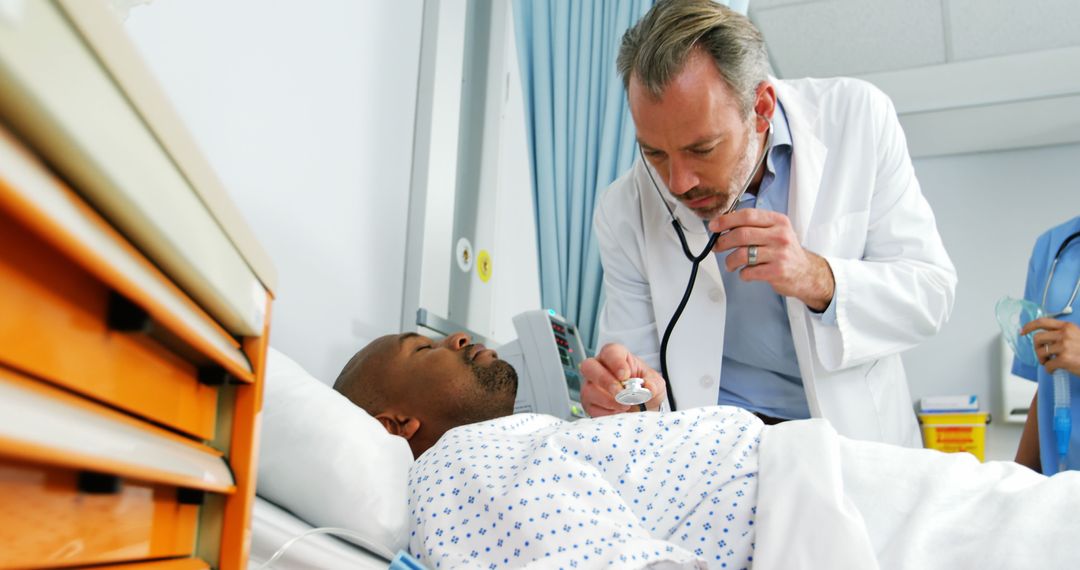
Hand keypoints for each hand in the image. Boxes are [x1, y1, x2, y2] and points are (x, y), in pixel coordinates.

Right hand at [580, 343, 666, 416]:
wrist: (643, 406)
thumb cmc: (644, 388)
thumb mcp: (656, 383)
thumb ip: (653, 384)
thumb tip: (648, 387)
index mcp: (615, 356)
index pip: (610, 352)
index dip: (616, 362)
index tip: (625, 375)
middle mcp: (599, 368)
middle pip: (588, 366)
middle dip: (605, 380)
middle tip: (620, 392)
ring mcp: (591, 386)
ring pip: (588, 390)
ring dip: (608, 400)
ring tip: (625, 405)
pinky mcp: (590, 403)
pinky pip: (591, 408)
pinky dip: (606, 412)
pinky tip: (618, 411)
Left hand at [708, 209, 833, 310]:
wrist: (807, 273)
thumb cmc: (785, 251)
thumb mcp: (777, 231)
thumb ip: (755, 225)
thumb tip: (724, 224)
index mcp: (778, 221)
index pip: (747, 215)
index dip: (726, 220)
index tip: (714, 225)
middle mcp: (780, 235)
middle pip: (742, 234)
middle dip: (723, 241)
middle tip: (717, 247)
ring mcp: (779, 254)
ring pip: (742, 254)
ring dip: (730, 260)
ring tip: (730, 264)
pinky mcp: (777, 272)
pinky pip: (748, 271)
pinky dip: (742, 273)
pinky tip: (746, 272)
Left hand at [1022, 318, 1079, 375]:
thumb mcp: (1077, 336)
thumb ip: (1063, 334)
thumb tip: (1045, 339)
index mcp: (1067, 326)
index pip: (1042, 321)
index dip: (1029, 326)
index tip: (1022, 332)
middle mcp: (1065, 334)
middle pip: (1037, 338)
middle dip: (1036, 348)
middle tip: (1043, 356)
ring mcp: (1064, 346)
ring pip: (1041, 353)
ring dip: (1043, 360)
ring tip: (1050, 363)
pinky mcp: (1064, 359)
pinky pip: (1048, 365)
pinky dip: (1049, 369)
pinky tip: (1054, 370)